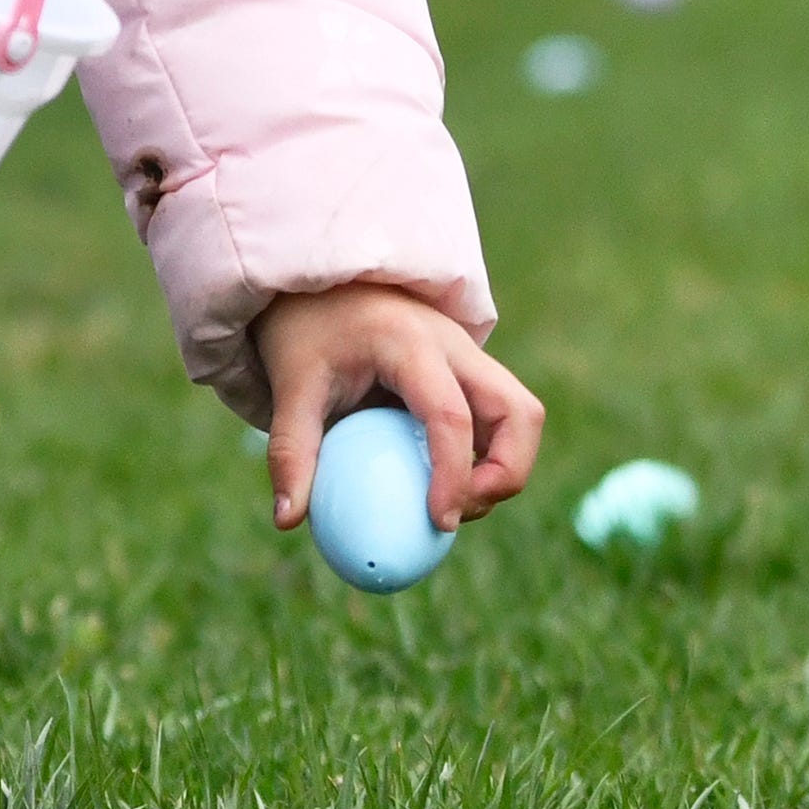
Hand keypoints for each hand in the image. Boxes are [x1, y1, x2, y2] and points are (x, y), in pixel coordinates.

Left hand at [255, 281, 544, 532]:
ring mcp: (471, 357)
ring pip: (520, 414)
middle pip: (520, 411)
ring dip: (504, 466)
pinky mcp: (471, 372)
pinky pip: (497, 419)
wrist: (326, 284)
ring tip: (454, 504)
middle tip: (463, 515)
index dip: (455, 474)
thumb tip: (288, 522)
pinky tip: (441, 483)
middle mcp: (456, 346)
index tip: (441, 524)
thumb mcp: (290, 387)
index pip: (451, 415)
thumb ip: (291, 452)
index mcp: (412, 344)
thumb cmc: (307, 333)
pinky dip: (485, 456)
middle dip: (508, 472)